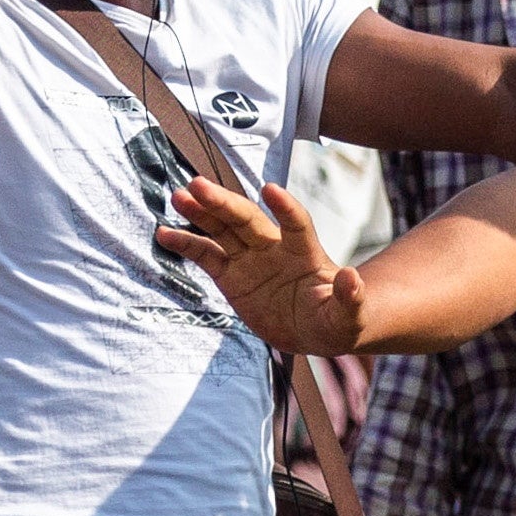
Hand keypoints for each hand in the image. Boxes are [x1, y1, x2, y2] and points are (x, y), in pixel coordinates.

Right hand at [158, 174, 362, 354]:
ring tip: (179, 196)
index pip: (296, 223)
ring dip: (201, 213)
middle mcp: (274, 248)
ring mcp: (250, 259)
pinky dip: (186, 244)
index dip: (285, 208)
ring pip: (222, 229)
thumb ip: (348, 298)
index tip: (270, 190)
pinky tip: (164, 233)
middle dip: (224, 202)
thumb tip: (351, 278)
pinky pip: (205, 255)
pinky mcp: (231, 276)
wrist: (315, 331)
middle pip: (247, 218)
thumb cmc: (336, 320)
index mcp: (305, 252)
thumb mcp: (349, 316)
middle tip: (198, 184)